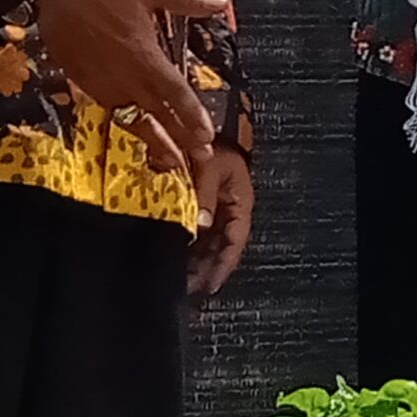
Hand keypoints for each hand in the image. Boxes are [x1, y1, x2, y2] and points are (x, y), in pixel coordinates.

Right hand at [33, 0, 229, 171]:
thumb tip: (221, 2)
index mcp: (143, 55)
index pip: (174, 93)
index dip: (191, 116)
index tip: (207, 136)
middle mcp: (122, 75)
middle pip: (155, 115)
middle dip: (180, 139)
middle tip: (200, 159)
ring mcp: (101, 80)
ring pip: (131, 118)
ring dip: (154, 138)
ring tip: (172, 159)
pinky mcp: (83, 79)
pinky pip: (111, 108)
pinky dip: (129, 123)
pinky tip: (138, 127)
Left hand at [187, 144, 252, 301]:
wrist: (203, 126)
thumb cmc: (212, 142)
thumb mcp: (209, 167)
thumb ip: (204, 197)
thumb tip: (198, 227)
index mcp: (240, 202)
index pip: (235, 241)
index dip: (223, 265)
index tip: (209, 286)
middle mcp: (230, 209)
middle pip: (221, 247)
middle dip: (207, 269)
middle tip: (188, 290)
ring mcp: (215, 207)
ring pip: (209, 242)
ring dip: (197, 261)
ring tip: (181, 280)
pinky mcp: (201, 204)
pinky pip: (198, 231)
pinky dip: (189, 246)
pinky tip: (177, 257)